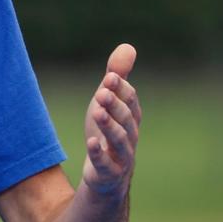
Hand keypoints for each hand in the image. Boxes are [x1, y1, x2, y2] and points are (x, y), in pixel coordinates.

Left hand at [81, 43, 141, 197]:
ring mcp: (121, 156)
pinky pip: (106, 163)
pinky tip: (91, 142)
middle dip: (115, 104)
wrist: (107, 175)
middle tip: (101, 91)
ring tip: (96, 111)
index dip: (121, 89)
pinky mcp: (108, 173)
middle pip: (126, 119)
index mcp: (131, 117)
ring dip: (109, 125)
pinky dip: (99, 153)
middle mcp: (130, 135)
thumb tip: (128, 46)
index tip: (109, 77)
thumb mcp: (109, 103)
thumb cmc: (109, 132)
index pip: (131, 101)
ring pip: (119, 140)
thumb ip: (117, 77)